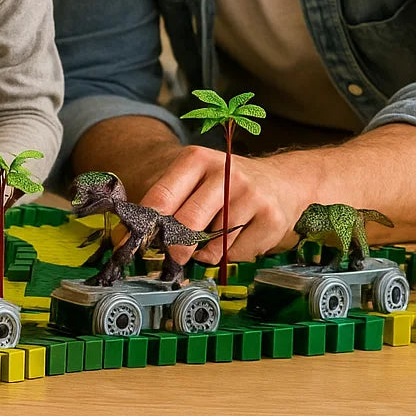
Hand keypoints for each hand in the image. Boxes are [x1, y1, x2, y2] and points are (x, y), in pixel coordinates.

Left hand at [138, 145, 311, 263]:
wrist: (283, 180)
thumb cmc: (227, 184)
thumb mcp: (196, 178)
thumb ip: (169, 202)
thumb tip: (133, 236)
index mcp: (197, 159)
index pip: (162, 195)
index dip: (147, 224)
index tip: (135, 244)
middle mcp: (225, 173)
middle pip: (189, 220)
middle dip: (176, 246)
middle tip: (173, 256)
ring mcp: (251, 195)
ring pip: (214, 241)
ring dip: (207, 250)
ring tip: (214, 236)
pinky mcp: (271, 218)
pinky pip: (237, 253)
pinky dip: (229, 255)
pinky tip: (236, 238)